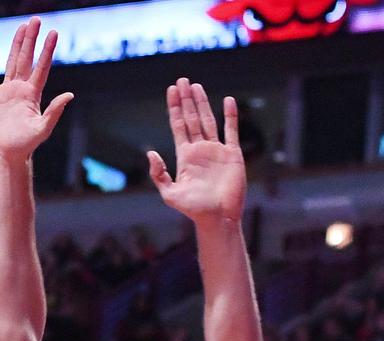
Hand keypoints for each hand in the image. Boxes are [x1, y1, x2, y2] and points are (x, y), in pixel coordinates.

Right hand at [0, 17, 73, 163]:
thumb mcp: (42, 128)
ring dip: (16, 44)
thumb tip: (69, 95)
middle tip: (35, 20)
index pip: (41, 66)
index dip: (47, 50)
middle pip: (27, 58)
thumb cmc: (25, 146)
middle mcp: (21, 89)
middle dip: (31, 39)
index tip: (53, 33)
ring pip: (12, 62)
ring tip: (21, 27)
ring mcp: (7, 92)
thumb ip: (54, 111)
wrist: (6, 155)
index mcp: (33, 94)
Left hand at [148, 78, 245, 228]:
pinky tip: (228, 101)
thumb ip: (159, 174)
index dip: (174, 108)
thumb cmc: (193, 209)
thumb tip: (150, 153)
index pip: (178, 125)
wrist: (218, 217)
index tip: (171, 90)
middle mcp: (200, 150)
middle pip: (191, 118)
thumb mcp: (170, 194)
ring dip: (202, 103)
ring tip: (196, 86)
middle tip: (182, 80)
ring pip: (209, 120)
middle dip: (186, 100)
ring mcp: (216, 151)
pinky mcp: (232, 155)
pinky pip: (231, 131)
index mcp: (185, 156)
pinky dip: (230, 116)